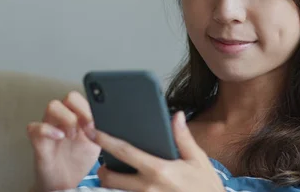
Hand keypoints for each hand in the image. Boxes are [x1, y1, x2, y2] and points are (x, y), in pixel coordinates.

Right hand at [27, 91, 100, 191]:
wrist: (65, 182)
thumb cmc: (79, 160)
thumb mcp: (97, 143)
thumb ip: (103, 131)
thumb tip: (113, 122)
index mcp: (79, 116)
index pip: (86, 99)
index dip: (92, 107)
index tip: (99, 122)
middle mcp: (64, 118)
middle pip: (70, 97)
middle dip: (81, 110)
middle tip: (88, 128)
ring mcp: (50, 127)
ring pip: (53, 106)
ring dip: (67, 118)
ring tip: (73, 135)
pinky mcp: (38, 140)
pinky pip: (34, 126)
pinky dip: (47, 129)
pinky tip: (59, 137)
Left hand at [91, 111, 224, 191]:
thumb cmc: (206, 188)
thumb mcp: (198, 161)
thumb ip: (183, 138)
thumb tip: (176, 116)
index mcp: (159, 170)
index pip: (125, 152)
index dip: (106, 140)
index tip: (93, 131)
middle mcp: (148, 187)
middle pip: (111, 179)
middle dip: (102, 172)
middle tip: (105, 165)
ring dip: (115, 185)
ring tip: (119, 176)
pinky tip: (135, 185)